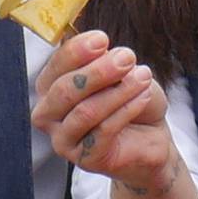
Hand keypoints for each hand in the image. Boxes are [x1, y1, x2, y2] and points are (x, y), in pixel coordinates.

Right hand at [31, 31, 175, 193]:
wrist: (149, 136)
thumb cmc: (127, 100)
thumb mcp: (118, 73)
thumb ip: (104, 61)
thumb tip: (102, 51)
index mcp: (50, 87)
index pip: (55, 66)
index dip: (76, 51)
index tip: (102, 39)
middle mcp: (48, 114)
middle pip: (65, 90)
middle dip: (98, 71)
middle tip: (127, 57)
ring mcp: (63, 140)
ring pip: (85, 111)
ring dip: (118, 90)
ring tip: (143, 77)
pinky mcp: (84, 159)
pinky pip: (104, 131)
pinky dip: (127, 109)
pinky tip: (143, 96)